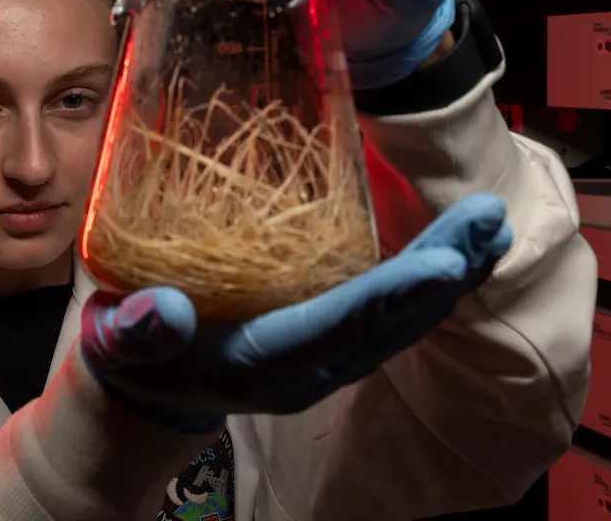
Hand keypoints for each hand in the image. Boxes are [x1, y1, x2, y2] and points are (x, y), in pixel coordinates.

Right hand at [80, 194, 510, 430]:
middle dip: (442, 273)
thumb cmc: (132, 353)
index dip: (389, 295)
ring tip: (490, 226)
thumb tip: (168, 311)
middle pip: (387, 324)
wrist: (147, 389)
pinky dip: (427, 285)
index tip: (442, 261)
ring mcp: (321, 364)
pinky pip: (389, 320)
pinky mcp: (326, 349)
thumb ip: (139, 329)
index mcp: (257, 362)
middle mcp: (303, 369)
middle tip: (488, 221)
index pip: (335, 326)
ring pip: (399, 324)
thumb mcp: (119, 339)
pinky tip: (455, 251)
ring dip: (448, 275)